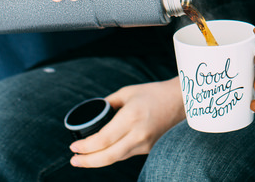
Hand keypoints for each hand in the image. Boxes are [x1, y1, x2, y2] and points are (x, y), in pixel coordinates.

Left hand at [68, 78, 185, 167]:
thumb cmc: (154, 93)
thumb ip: (109, 103)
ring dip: (98, 160)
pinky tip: (103, 153)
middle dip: (87, 161)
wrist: (181, 101)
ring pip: (116, 158)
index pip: (103, 139)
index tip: (73, 146)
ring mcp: (145, 143)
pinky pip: (126, 155)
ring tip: (83, 159)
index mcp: (131, 117)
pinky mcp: (150, 148)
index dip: (85, 146)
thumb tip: (93, 112)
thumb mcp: (127, 93)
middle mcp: (138, 133)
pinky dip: (112, 155)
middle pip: (108, 156)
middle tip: (74, 160)